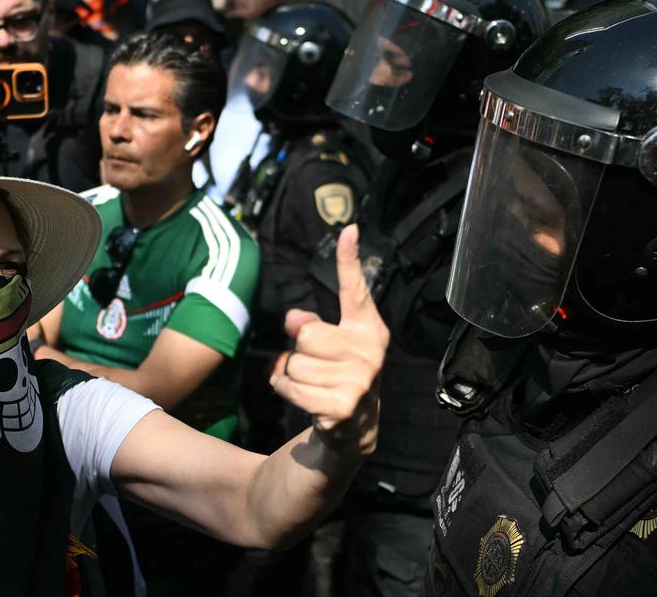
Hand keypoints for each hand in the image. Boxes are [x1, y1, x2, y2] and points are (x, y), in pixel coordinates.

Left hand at [271, 224, 387, 456]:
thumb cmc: (338, 374)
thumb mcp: (330, 345)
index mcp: (368, 328)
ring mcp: (359, 379)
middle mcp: (370, 351)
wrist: (353, 427)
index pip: (354, 289)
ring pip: (294, 363)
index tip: (349, 229)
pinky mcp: (341, 405)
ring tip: (314, 384)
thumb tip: (295, 319)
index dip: (349, 259)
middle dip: (299, 351)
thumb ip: (312, 324)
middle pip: (305, 333)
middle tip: (317, 366)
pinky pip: (290, 386)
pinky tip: (306, 399)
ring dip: (292, 375)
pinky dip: (287, 391)